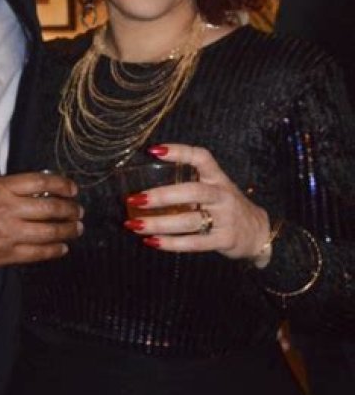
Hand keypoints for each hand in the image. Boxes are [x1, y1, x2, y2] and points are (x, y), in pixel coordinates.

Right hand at [0, 171, 81, 268]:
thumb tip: (40, 192)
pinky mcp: (6, 254)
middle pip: (52, 208)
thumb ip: (11, 189)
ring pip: (49, 232)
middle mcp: (9, 209)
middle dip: (71, 210)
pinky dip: (54, 250)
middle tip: (78, 211)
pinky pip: (38, 253)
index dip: (63, 185)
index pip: (43, 182)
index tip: (72, 189)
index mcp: (3, 188)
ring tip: (76, 229)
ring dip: (68, 230)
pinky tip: (62, 248)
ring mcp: (9, 233)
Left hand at [123, 144, 269, 261]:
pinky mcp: (225, 240)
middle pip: (193, 191)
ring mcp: (226, 218)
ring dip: (159, 223)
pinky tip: (152, 242)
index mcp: (218, 178)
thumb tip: (145, 188)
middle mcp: (223, 195)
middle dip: (162, 196)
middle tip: (136, 199)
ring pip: (189, 220)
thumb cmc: (226, 207)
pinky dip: (172, 244)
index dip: (179, 152)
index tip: (153, 150)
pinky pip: (195, 243)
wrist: (259, 232)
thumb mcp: (215, 189)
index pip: (201, 158)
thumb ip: (188, 185)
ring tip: (134, 224)